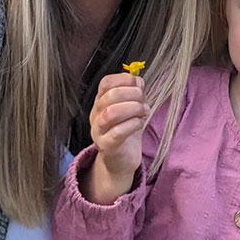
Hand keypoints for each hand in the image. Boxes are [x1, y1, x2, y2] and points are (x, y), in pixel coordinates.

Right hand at [84, 72, 148, 203]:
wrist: (121, 160)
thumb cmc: (126, 130)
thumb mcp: (131, 107)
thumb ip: (133, 92)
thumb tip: (138, 79)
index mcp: (101, 102)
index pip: (105, 83)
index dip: (124, 79)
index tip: (138, 85)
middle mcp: (96, 115)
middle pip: (109, 96)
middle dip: (132, 94)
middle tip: (144, 101)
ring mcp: (99, 131)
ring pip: (110, 113)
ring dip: (133, 108)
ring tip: (144, 112)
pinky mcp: (107, 146)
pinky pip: (118, 132)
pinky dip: (133, 124)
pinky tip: (140, 123)